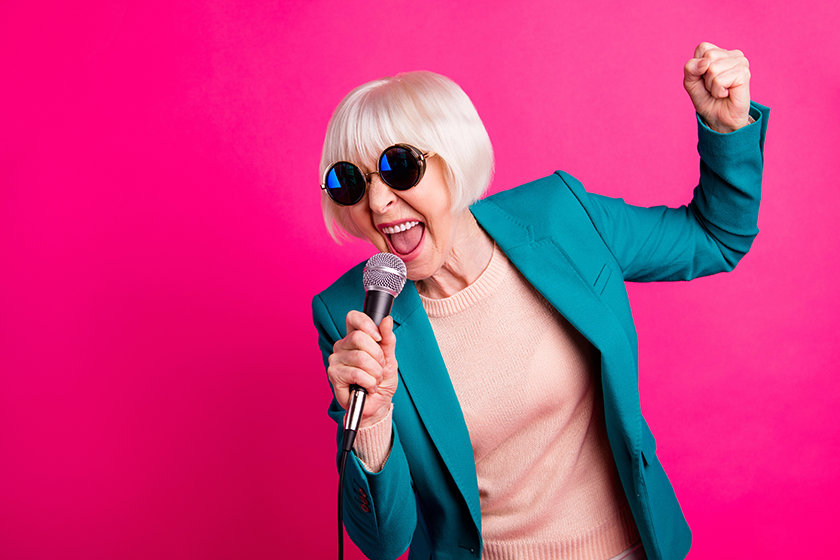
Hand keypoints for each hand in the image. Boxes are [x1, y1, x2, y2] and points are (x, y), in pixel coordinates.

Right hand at [328, 311, 398, 428]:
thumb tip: (386, 320)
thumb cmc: (382, 381)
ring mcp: (336, 360)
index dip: (367, 324)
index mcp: (354, 337)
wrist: (378, 404)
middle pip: (360, 337)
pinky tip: (368, 387)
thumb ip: (388, 339)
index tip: (379, 338)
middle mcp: (342, 346)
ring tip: (375, 380)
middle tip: (379, 367)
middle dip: (377, 355)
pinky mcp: (334, 375)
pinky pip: (357, 374)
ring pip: (361, 358)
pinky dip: (370, 383)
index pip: (354, 317)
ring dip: (375, 373)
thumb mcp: (390, 358)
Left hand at [684, 42, 751, 132]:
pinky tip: (726, 94)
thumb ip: (690, 69)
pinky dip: (717, 91)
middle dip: (704, 77)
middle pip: (708, 56)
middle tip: (713, 86)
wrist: (719, 119)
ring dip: (711, 86)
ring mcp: (741, 63)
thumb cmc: (707, 99)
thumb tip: (705, 62)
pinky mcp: (744, 74)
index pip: (703, 47)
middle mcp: (734, 55)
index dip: (697, 66)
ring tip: (720, 91)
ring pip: (713, 68)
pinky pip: (720, 80)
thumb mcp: (691, 83)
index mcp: (721, 53)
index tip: (704, 78)